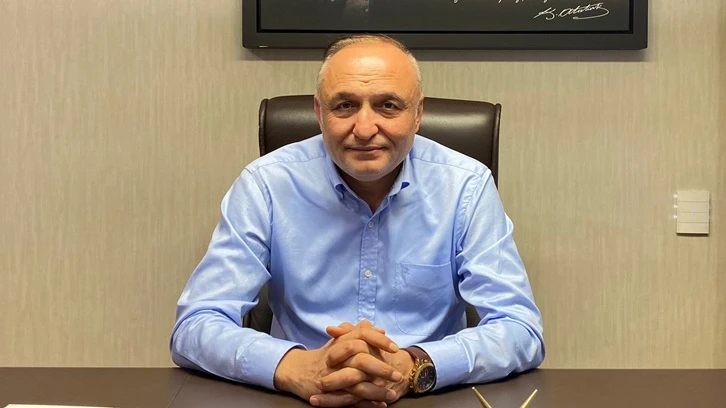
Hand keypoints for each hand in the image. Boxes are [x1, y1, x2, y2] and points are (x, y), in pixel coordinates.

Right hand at [273, 321, 400, 406]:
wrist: (298, 370)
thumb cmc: (325, 355)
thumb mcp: (340, 340)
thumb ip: (358, 332)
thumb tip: (380, 329)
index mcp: (341, 342)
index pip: (362, 335)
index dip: (379, 341)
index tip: (396, 348)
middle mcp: (337, 358)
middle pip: (361, 359)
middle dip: (381, 368)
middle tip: (397, 376)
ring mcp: (332, 376)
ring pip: (357, 383)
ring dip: (376, 390)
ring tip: (391, 395)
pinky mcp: (329, 393)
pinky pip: (349, 400)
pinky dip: (365, 403)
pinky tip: (379, 405)